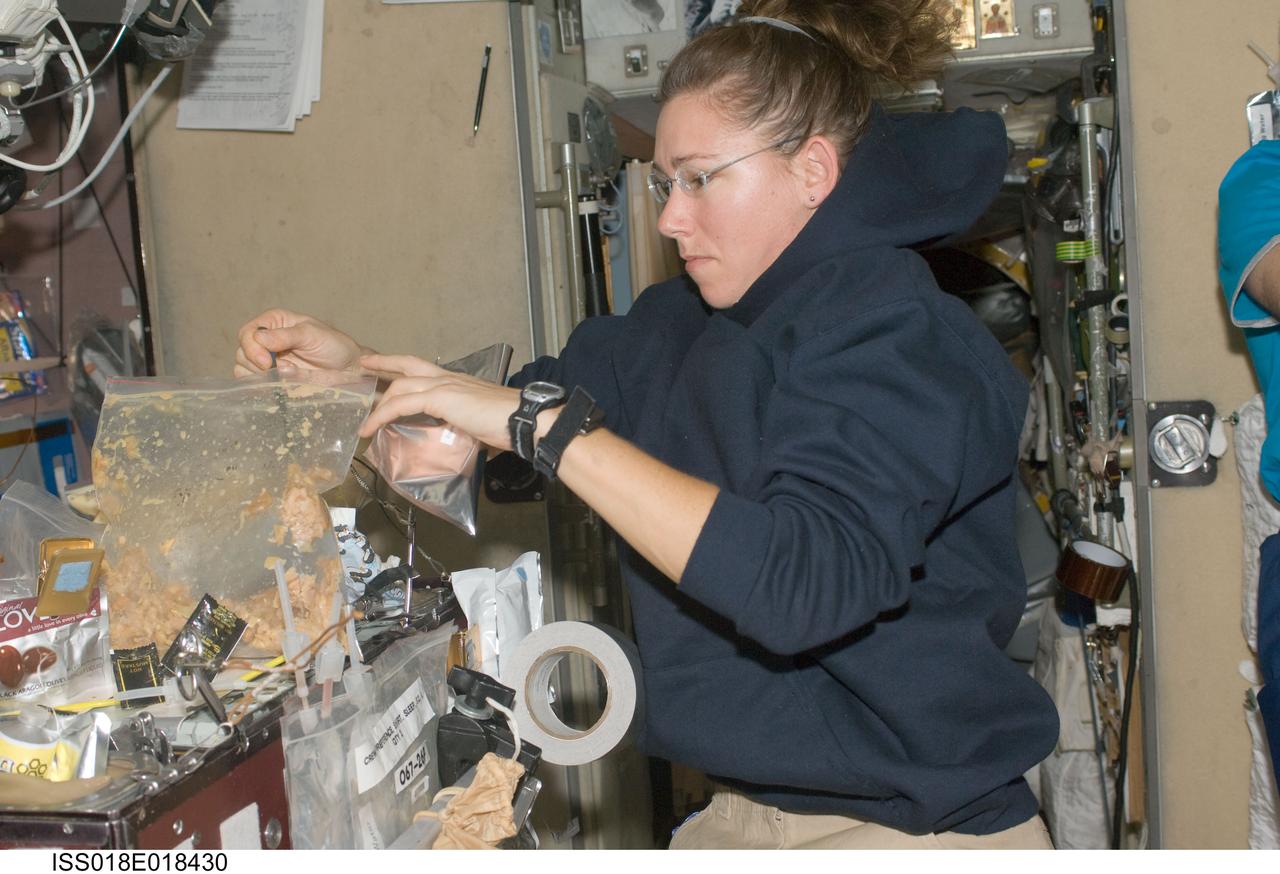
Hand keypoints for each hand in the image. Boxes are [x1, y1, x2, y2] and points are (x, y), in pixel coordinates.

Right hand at [234, 309, 369, 375]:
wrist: (348, 368)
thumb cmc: (334, 346)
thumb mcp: (312, 335)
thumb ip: (286, 336)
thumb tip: (259, 338)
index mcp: (274, 322)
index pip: (247, 333)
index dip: (252, 348)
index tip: (267, 362)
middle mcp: (266, 340)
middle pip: (242, 352)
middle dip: (257, 364)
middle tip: (282, 371)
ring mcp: (267, 360)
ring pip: (243, 368)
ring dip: (261, 376)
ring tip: (288, 375)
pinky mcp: (271, 378)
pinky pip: (253, 383)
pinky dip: (262, 386)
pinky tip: (281, 384)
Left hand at [358, 354, 521, 449]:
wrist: (525, 419)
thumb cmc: (511, 423)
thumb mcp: (484, 424)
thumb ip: (471, 429)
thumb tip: (475, 450)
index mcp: (459, 381)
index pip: (426, 369)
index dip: (406, 365)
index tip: (391, 366)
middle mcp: (449, 377)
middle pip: (408, 365)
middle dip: (384, 365)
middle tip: (365, 366)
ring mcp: (444, 385)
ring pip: (401, 387)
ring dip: (379, 403)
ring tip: (364, 419)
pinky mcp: (440, 398)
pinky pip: (402, 404)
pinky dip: (383, 416)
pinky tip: (371, 428)